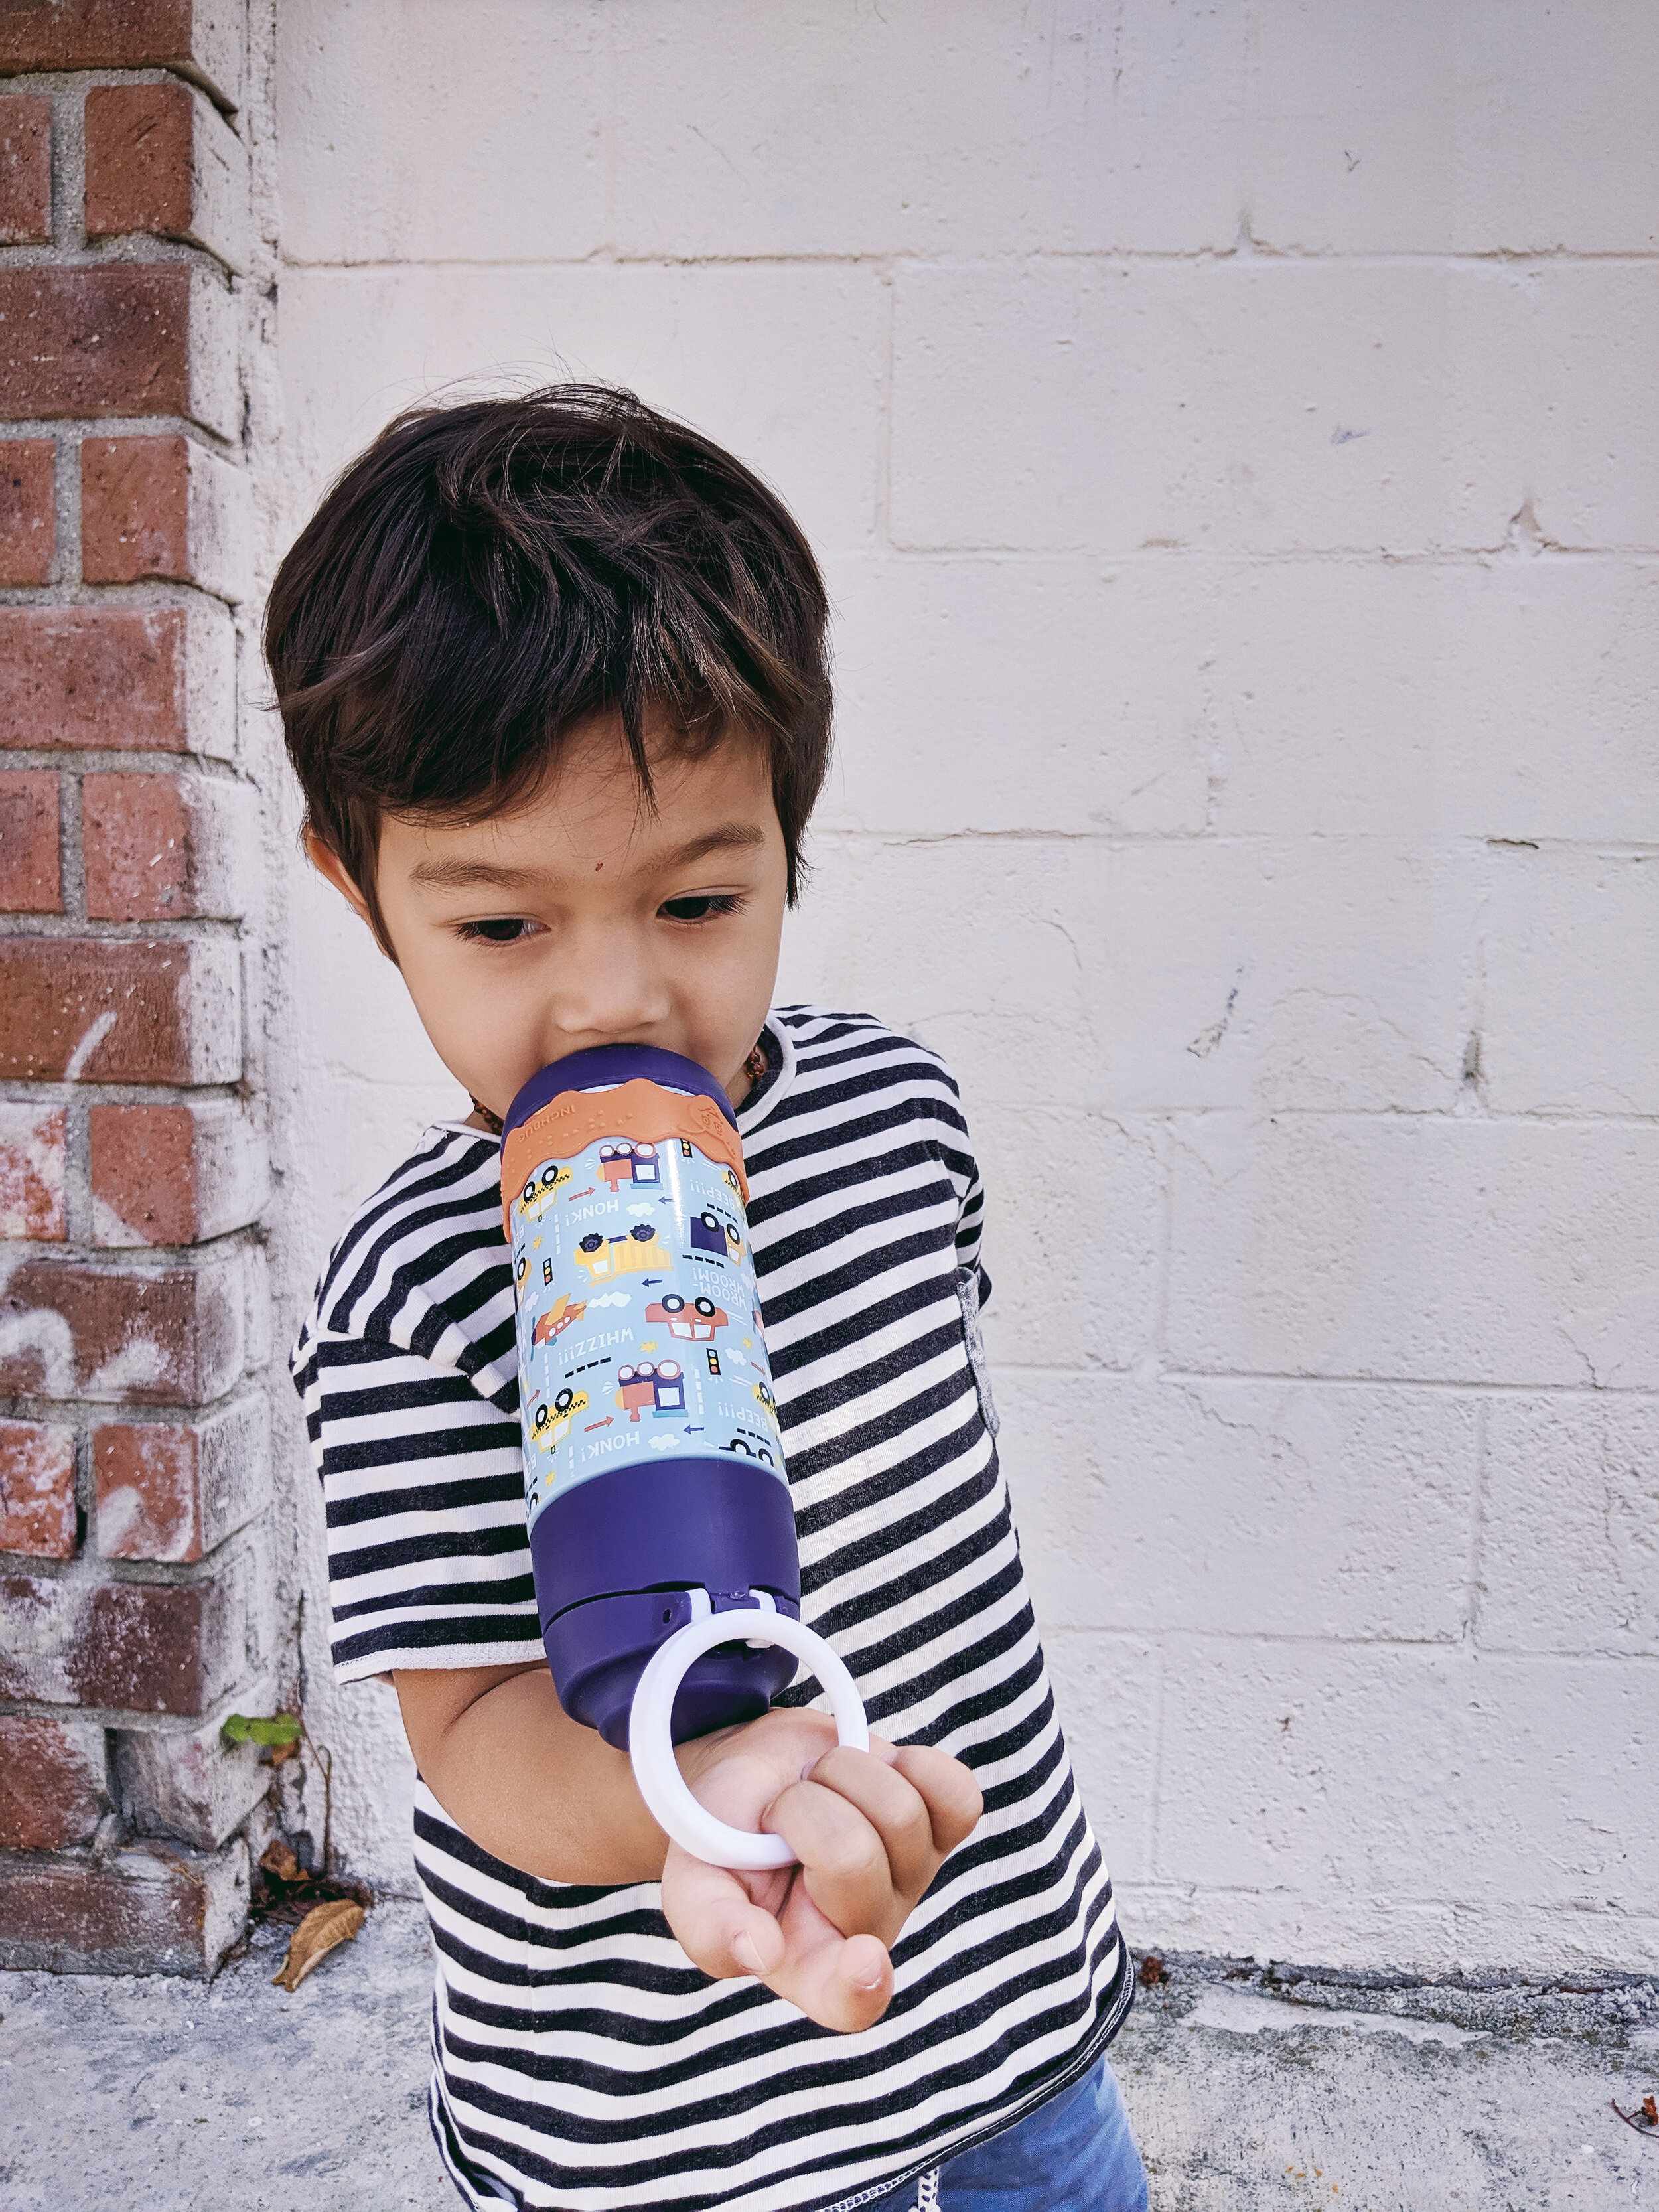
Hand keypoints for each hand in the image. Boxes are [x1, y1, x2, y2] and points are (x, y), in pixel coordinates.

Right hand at [661, 1707, 982, 2032]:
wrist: (755, 1774)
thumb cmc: (721, 1841)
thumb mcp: (693, 1884)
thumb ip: (711, 1927)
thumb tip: (760, 1953)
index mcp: (808, 1965)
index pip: (850, 2001)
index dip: (860, 1986)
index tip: (863, 1958)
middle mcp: (869, 1930)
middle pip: (854, 1858)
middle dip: (801, 1808)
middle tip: (779, 1813)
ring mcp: (913, 1878)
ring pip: (900, 1814)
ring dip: (841, 1775)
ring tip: (818, 1789)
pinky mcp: (943, 1828)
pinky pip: (956, 1794)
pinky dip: (910, 1765)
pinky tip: (875, 1773)